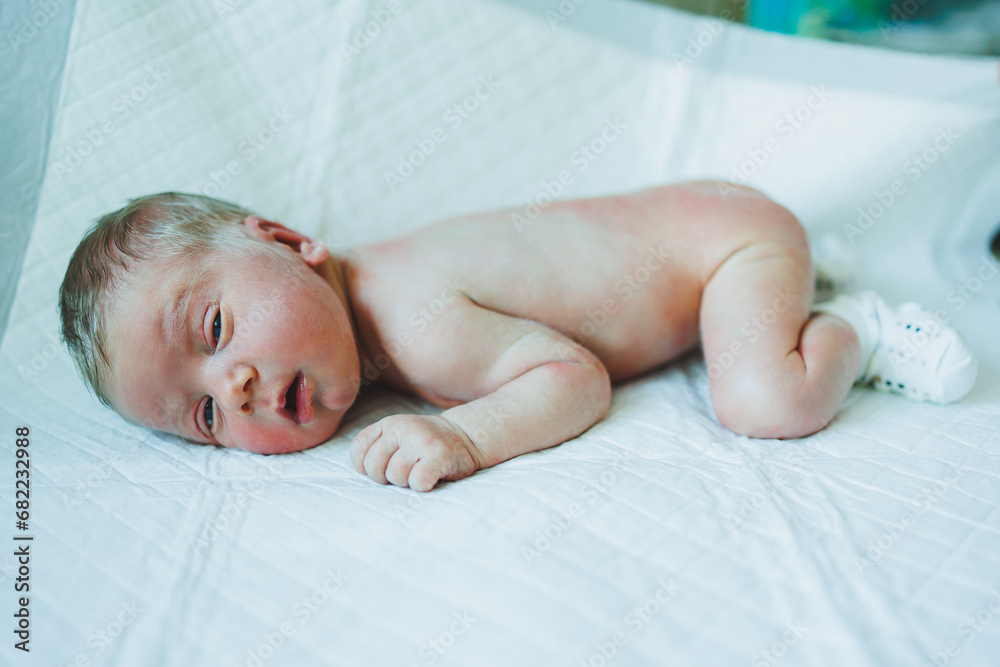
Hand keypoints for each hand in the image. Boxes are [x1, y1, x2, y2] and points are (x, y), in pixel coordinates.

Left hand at [350, 414, 485, 491]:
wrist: (466, 437)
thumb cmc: (426, 445)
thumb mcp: (398, 436)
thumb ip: (377, 447)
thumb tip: (362, 472)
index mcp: (389, 424)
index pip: (358, 451)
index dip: (365, 468)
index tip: (383, 468)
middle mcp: (402, 428)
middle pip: (374, 467)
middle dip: (386, 478)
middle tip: (404, 473)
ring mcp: (421, 440)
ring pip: (395, 476)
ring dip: (406, 482)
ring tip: (419, 472)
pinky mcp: (439, 455)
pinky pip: (417, 482)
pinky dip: (423, 485)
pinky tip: (431, 477)